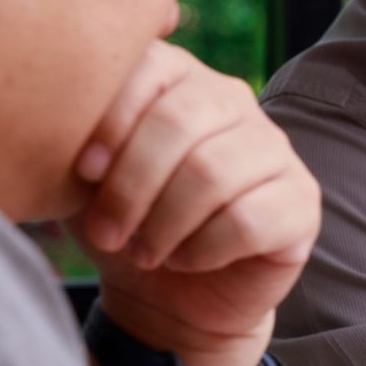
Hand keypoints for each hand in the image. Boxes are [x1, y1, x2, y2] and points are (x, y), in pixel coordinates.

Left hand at [69, 41, 319, 365]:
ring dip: (164, 224)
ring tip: (144, 252)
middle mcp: (235, 102)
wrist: (170, 297)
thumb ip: (77, 138)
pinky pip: (247, 220)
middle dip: (132, 187)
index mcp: (179, 78)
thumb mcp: (84, 179)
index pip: (149, 68)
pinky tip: (187, 259)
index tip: (81, 173)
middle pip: (181, 123)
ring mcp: (275, 151)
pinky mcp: (301, 203)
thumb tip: (64, 128)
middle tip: (108, 233)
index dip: (110, 122)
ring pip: (213, 173)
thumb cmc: (122, 225)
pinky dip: (202, 250)